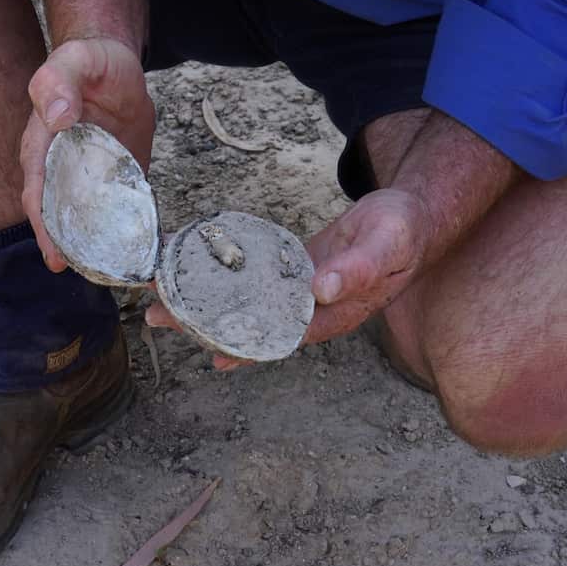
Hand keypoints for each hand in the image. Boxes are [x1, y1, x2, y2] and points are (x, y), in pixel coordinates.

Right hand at [20, 37, 155, 271]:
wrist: (118, 67)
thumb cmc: (91, 62)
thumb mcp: (76, 61)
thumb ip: (59, 82)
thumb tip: (55, 116)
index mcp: (42, 149)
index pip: (38, 195)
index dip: (44, 227)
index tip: (55, 256)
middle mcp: (61, 172)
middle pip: (61, 220)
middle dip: (72, 250)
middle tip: (93, 276)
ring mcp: (88, 182)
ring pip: (88, 223)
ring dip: (100, 249)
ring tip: (121, 275)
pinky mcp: (114, 185)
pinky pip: (117, 214)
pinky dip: (128, 235)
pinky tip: (144, 258)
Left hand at [145, 188, 431, 368]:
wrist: (410, 215)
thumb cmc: (403, 231)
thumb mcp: (389, 243)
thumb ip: (360, 268)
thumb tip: (322, 289)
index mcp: (336, 314)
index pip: (283, 336)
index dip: (246, 346)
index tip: (209, 350)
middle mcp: (312, 312)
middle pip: (251, 325)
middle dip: (203, 323)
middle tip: (156, 317)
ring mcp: (298, 295)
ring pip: (245, 304)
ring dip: (202, 300)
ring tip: (157, 295)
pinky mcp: (290, 274)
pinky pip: (251, 280)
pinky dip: (222, 276)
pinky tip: (190, 271)